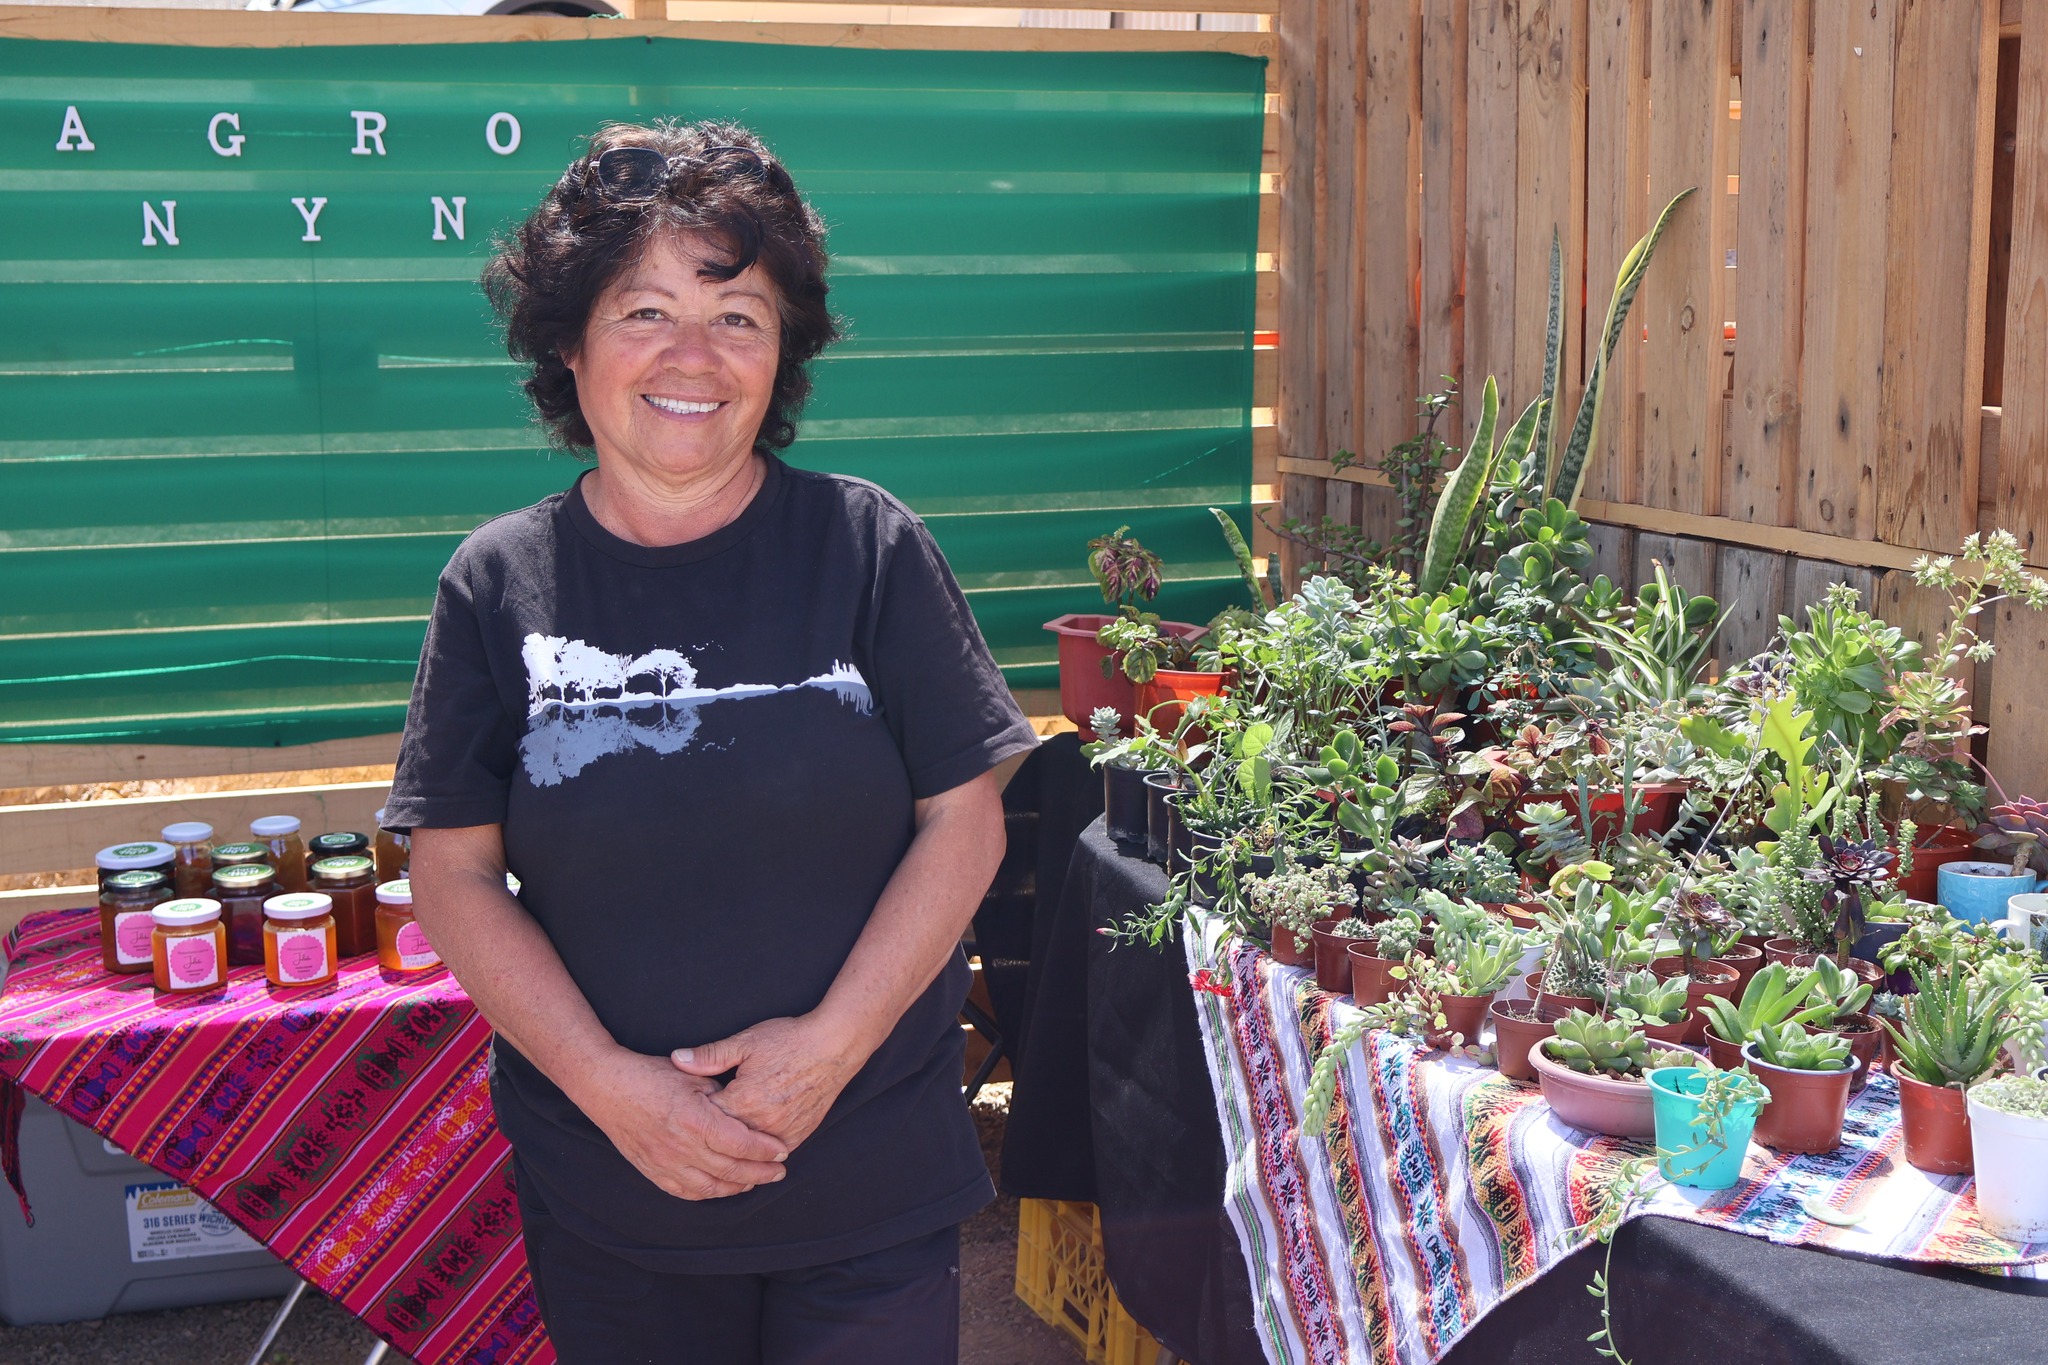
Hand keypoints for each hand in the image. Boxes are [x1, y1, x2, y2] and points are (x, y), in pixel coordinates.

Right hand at [577, 1050, 788, 1200]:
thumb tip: (745, 1110)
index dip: (765, 1150)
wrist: (606, 1087)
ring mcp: (665, 1163)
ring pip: (711, 1187)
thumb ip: (721, 1094)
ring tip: (756, 1180)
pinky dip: (709, 1193)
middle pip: (731, 1170)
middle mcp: (681, 1147)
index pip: (741, 1144)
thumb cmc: (650, 1075)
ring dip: (738, 1186)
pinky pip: (686, 1192)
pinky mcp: (652, 1171)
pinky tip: (722, 1187)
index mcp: (695, 1120)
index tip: (782, 1151)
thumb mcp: (692, 1076)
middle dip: (761, 1172)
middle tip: (779, 1171)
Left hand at [671, 1014, 865, 1153]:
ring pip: (749, 1152)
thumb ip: (709, 1056)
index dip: (696, 1115)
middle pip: (725, 1140)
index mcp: (742, 1101)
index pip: (706, 1119)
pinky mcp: (798, 1135)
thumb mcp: (745, 1042)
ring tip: (722, 1147)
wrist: (834, 1045)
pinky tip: (751, 1148)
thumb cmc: (789, 1040)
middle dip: (712, 1136)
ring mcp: (781, 1132)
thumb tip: (676, 1059)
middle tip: (700, 1134)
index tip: (688, 1113)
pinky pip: (772, 1153)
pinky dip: (761, 1152)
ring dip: (736, 1149)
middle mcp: (761, 1123)